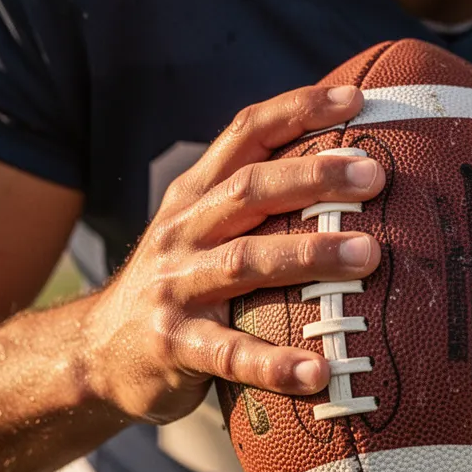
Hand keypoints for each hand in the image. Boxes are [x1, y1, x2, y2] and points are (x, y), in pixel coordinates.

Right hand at [86, 86, 384, 423]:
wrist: (97, 351)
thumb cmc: (179, 282)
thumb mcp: (203, 229)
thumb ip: (257, 202)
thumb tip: (347, 171)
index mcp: (196, 195)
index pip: (246, 134)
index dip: (298, 110)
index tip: (356, 100)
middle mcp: (182, 231)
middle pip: (250, 190)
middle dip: (313, 177)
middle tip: (374, 174)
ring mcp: (174, 287)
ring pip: (246, 262)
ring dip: (310, 255)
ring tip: (369, 256)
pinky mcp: (173, 345)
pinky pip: (230, 354)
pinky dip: (275, 364)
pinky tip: (321, 372)